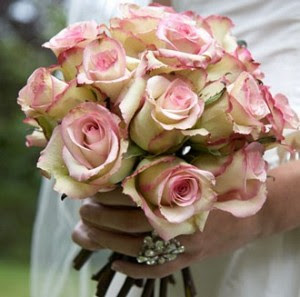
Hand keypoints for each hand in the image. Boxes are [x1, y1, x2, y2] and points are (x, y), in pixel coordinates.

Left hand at [73, 159, 299, 278]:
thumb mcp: (195, 171)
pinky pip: (158, 270)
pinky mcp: (189, 260)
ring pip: (136, 248)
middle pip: (128, 224)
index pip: (133, 197)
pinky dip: (135, 271)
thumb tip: (129, 170)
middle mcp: (179, 222)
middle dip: (99, 219)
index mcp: (178, 196)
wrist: (252, 211)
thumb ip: (165, 171)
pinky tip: (116, 265)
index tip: (91, 194)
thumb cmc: (221, 185)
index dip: (107, 197)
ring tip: (87, 233)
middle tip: (82, 213)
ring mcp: (184, 245)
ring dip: (107, 242)